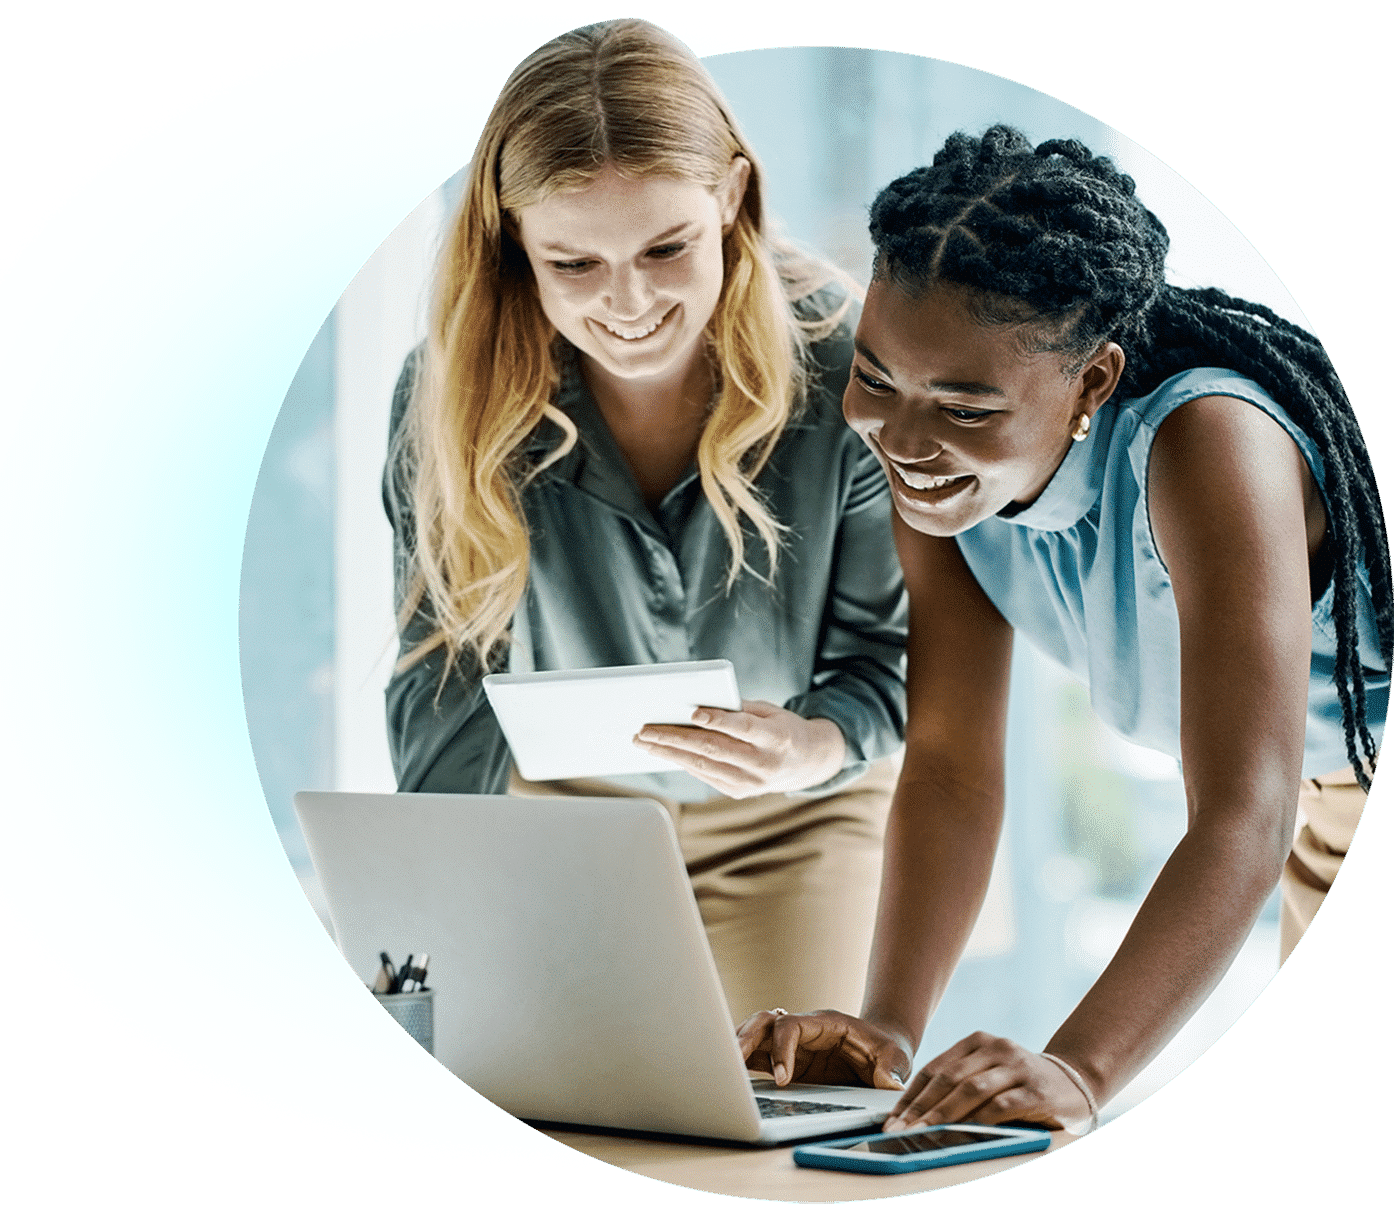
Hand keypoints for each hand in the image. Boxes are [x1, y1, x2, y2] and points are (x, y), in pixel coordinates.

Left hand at [633, 699, 846, 796]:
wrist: (808, 762)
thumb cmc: (782, 728)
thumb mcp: (770, 711)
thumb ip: (738, 709)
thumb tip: (697, 705)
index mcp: (777, 738)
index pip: (743, 728)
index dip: (718, 720)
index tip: (692, 712)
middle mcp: (764, 764)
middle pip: (713, 749)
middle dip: (675, 738)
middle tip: (645, 729)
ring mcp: (751, 783)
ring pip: (703, 766)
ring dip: (669, 753)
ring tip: (644, 742)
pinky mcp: (739, 792)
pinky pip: (705, 776)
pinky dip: (683, 762)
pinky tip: (664, 752)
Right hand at [736, 1008, 910, 1089]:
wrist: (883, 1050)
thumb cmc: (887, 1049)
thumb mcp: (896, 1057)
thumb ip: (890, 1069)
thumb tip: (888, 1085)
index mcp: (825, 1023)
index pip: (792, 1026)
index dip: (783, 1049)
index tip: (783, 1079)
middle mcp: (803, 1030)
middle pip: (765, 1021)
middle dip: (746, 1038)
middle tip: (733, 1063)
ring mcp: (792, 1045)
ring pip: (755, 1034)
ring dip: (738, 1047)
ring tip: (723, 1071)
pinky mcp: (787, 1061)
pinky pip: (757, 1056)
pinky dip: (742, 1064)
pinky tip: (730, 1079)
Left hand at [883, 1032, 1094, 1132]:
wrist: (1075, 1081)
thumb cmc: (1020, 1083)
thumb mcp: (988, 1075)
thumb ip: (959, 1087)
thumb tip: (916, 1116)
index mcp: (976, 1041)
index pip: (935, 1068)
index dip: (911, 1095)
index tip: (893, 1118)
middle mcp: (995, 1048)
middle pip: (949, 1078)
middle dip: (921, 1107)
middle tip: (901, 1129)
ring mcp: (1017, 1066)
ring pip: (972, 1089)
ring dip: (944, 1114)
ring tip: (924, 1132)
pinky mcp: (1036, 1089)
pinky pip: (1003, 1104)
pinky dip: (981, 1118)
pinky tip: (964, 1132)